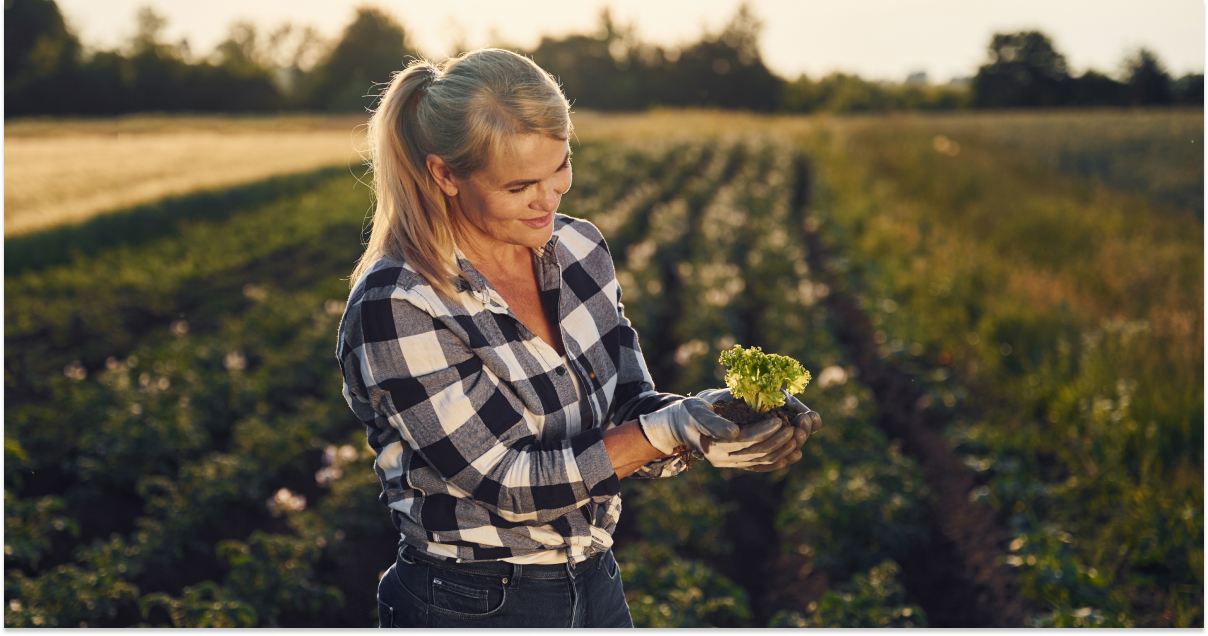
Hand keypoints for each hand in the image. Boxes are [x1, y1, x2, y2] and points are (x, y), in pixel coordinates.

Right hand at [639, 398, 782, 467]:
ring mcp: (729, 463)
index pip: (744, 439)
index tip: (780, 420)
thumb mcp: (696, 412)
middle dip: (778, 441)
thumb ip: (713, 423)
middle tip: (795, 428)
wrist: (679, 427)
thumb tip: (735, 433)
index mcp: (713, 445)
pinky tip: (793, 456)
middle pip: (756, 452)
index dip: (763, 431)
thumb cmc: (689, 413)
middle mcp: (722, 459)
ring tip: (798, 438)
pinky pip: (760, 466)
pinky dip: (777, 462)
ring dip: (782, 451)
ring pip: (761, 461)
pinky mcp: (735, 463)